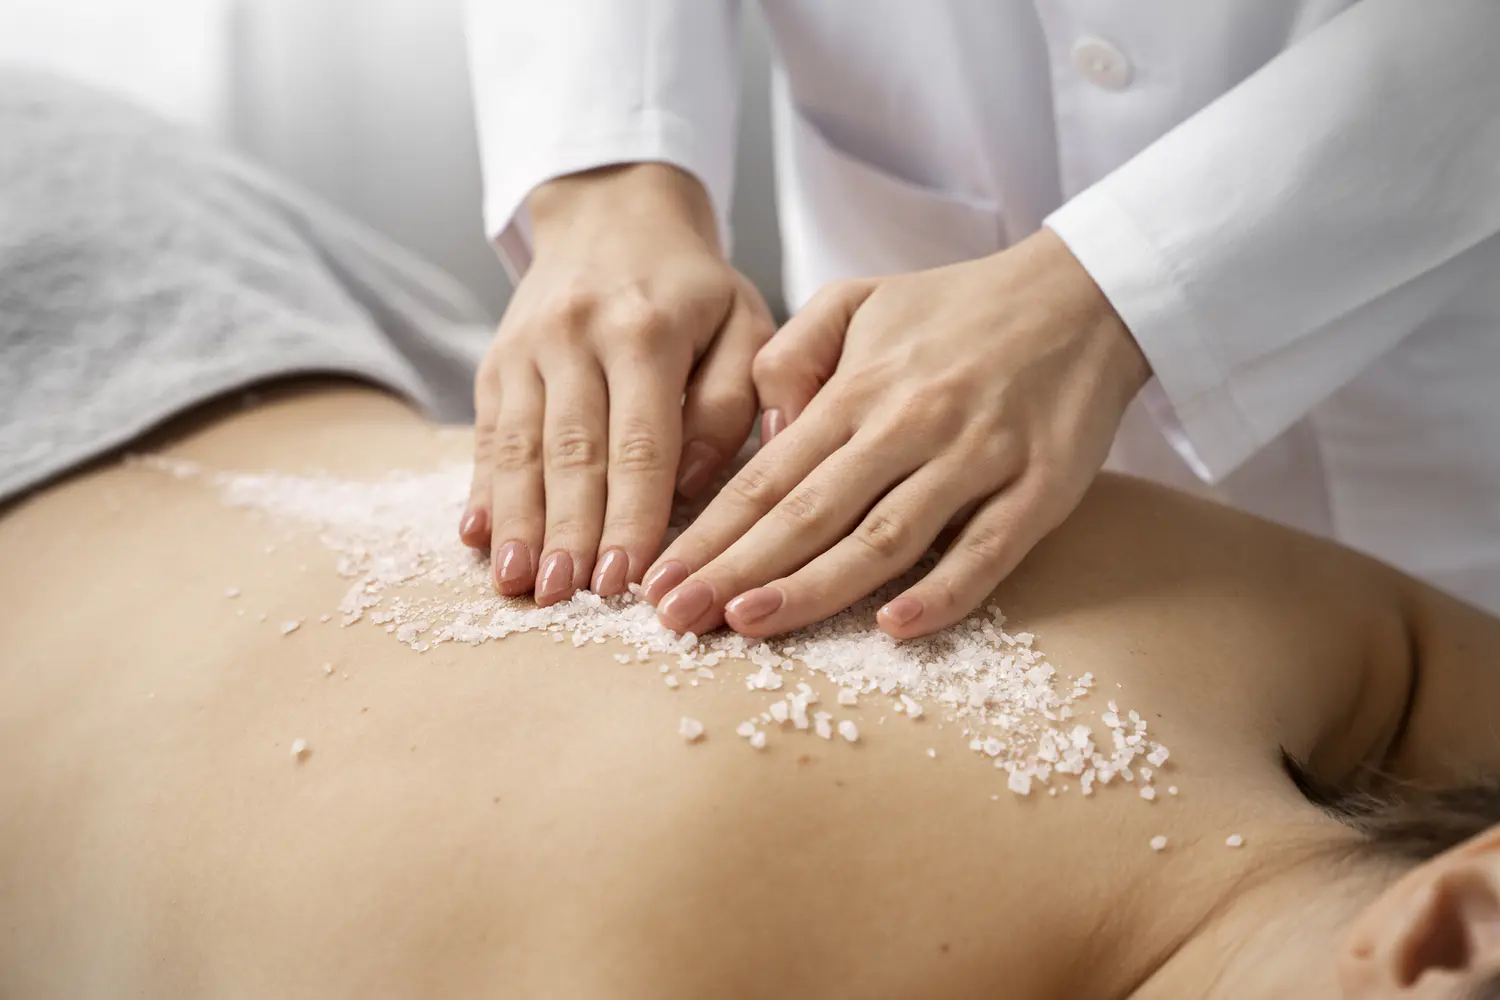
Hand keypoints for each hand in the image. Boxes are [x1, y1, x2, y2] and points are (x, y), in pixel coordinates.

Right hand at [460, 164, 774, 605]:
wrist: (613, 212)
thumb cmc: (693, 288)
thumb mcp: (743, 324)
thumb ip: (732, 404)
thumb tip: (690, 485)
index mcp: (647, 330)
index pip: (641, 444)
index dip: (631, 517)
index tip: (628, 580)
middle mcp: (577, 334)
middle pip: (571, 452)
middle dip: (567, 532)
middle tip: (564, 597)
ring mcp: (527, 346)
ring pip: (520, 447)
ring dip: (517, 521)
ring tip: (516, 584)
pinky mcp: (497, 359)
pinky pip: (489, 431)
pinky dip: (483, 486)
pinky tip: (478, 537)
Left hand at [642, 228, 1149, 638]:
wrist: (1083, 296)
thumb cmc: (957, 309)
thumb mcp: (859, 300)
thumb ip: (792, 352)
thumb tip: (763, 431)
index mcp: (859, 388)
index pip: (768, 475)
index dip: (710, 532)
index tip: (661, 579)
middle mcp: (909, 424)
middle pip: (810, 512)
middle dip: (735, 570)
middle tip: (676, 619)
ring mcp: (976, 459)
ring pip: (886, 537)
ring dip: (814, 586)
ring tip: (750, 623)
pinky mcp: (1040, 490)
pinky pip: (987, 552)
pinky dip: (943, 592)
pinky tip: (893, 627)